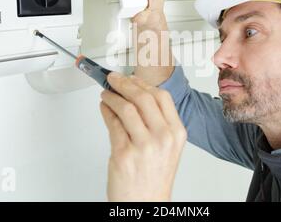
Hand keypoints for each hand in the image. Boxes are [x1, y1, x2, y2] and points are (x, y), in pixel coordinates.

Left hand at [100, 72, 186, 200]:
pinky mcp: (124, 154)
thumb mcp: (167, 147)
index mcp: (176, 133)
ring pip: (125, 108)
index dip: (143, 83)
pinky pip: (112, 124)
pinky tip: (104, 108)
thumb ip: (156, 121)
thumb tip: (136, 94)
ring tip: (106, 94)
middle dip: (124, 84)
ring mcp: (143, 146)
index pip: (162, 97)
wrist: (145, 202)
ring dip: (112, 96)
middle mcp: (163, 138)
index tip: (132, 77)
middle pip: (143, 98)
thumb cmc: (154, 176)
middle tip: (113, 79)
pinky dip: (105, 111)